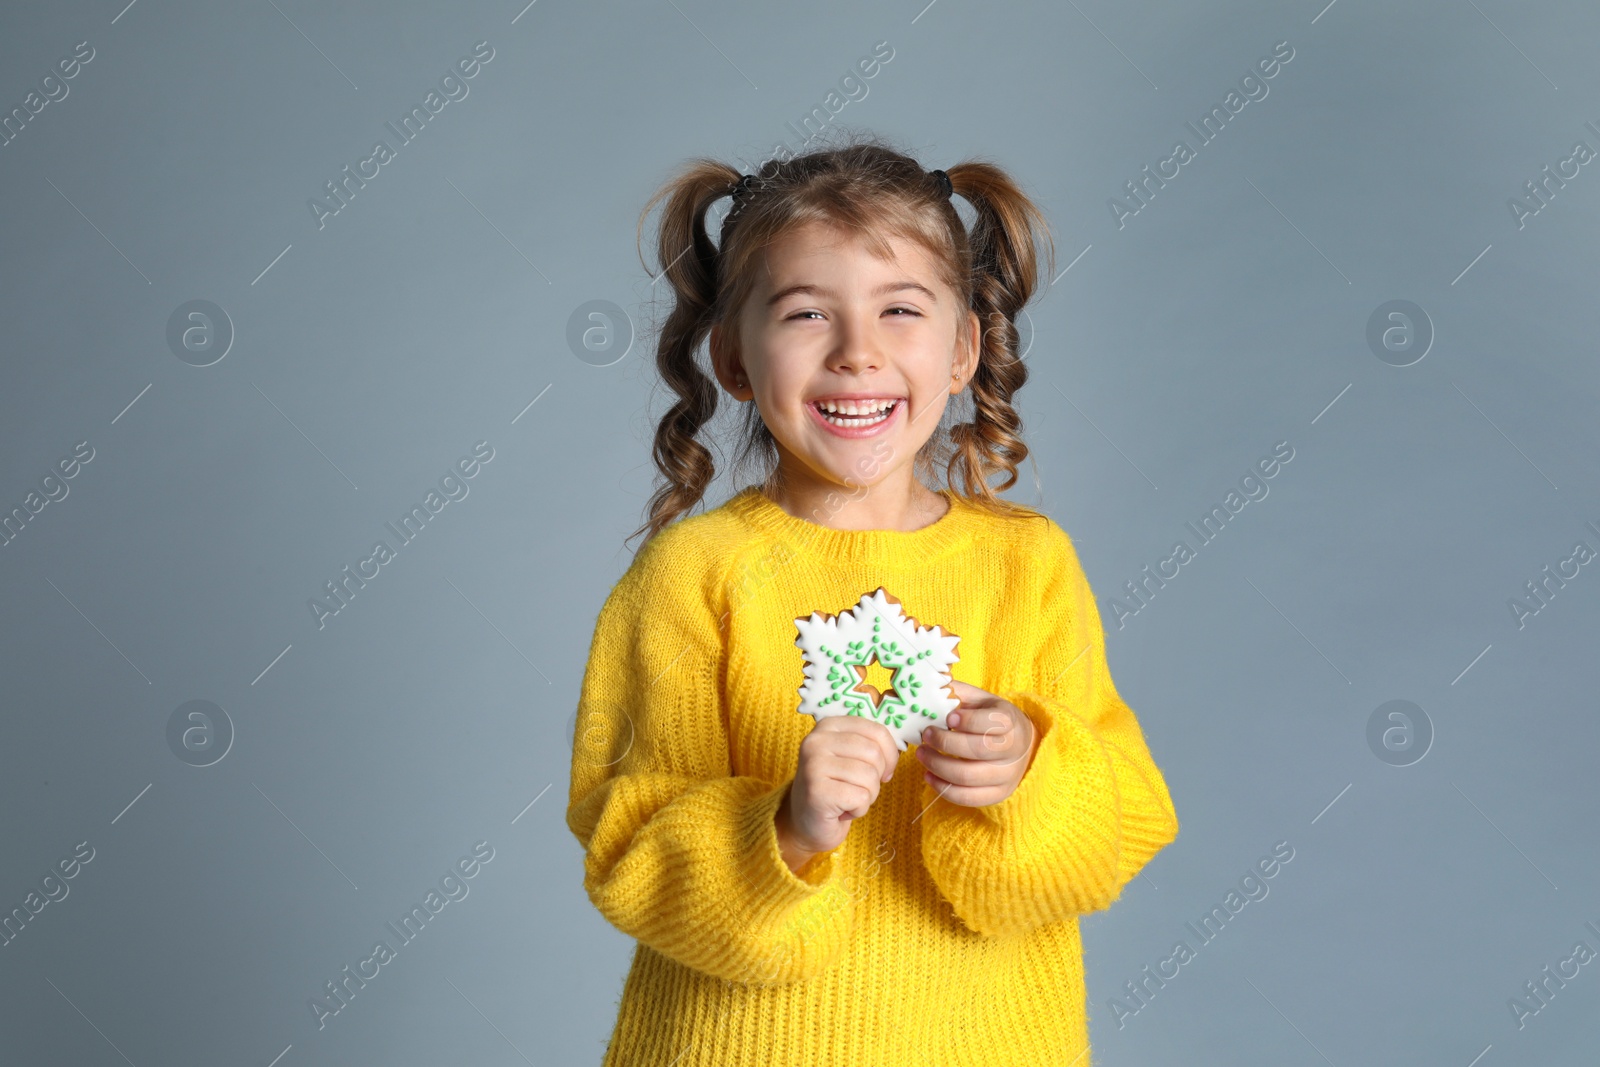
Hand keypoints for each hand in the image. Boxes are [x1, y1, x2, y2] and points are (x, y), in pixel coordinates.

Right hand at [779, 714, 899, 860]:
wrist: (806, 823)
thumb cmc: (835, 789)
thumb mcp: (850, 757)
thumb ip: (870, 744)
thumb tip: (900, 747)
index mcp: (828, 726)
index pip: (877, 730)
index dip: (890, 755)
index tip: (882, 771)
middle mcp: (817, 740)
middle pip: (874, 753)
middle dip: (876, 778)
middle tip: (857, 789)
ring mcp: (814, 765)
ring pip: (869, 777)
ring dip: (867, 796)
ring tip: (847, 800)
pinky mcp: (817, 791)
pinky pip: (860, 798)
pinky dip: (859, 810)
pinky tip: (841, 811)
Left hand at [916, 680, 1038, 806]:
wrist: (1021, 745)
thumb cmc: (992, 718)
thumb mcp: (981, 700)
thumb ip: (957, 693)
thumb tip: (926, 687)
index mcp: (1010, 721)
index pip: (993, 722)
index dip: (968, 721)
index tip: (948, 718)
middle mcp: (1012, 750)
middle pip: (977, 750)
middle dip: (945, 743)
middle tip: (925, 736)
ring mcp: (1006, 775)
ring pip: (967, 776)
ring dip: (937, 766)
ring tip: (921, 754)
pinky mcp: (998, 794)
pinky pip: (967, 798)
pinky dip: (943, 789)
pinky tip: (929, 776)